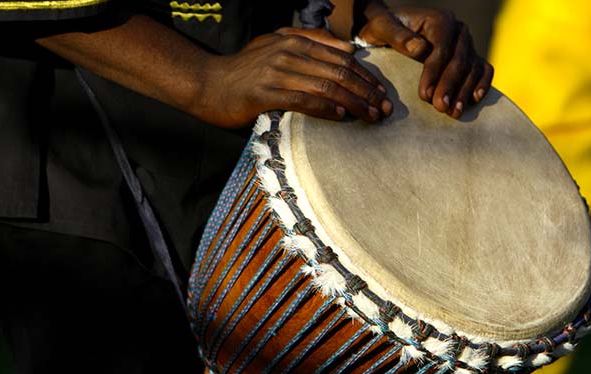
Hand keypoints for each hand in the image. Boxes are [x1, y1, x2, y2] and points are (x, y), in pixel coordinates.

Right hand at [197, 28, 392, 127]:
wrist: (206, 84)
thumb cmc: (244, 70)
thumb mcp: (276, 46)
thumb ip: (310, 42)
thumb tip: (348, 50)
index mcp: (294, 40)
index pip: (340, 57)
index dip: (365, 75)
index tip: (381, 92)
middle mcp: (288, 52)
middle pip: (339, 72)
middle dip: (367, 91)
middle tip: (384, 109)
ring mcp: (276, 72)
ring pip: (326, 86)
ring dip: (354, 103)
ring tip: (370, 117)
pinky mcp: (264, 93)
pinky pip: (303, 100)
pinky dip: (325, 108)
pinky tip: (341, 116)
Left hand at [358, 6, 493, 118]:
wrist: (392, 31)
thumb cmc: (385, 28)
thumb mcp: (382, 27)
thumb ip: (398, 36)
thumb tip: (420, 49)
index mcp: (439, 20)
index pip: (442, 48)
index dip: (435, 72)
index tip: (424, 94)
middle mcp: (458, 30)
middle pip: (460, 60)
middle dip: (449, 86)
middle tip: (440, 107)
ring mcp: (467, 44)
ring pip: (472, 67)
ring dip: (464, 91)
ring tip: (453, 112)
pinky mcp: (471, 56)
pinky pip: (484, 69)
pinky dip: (482, 84)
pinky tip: (474, 100)